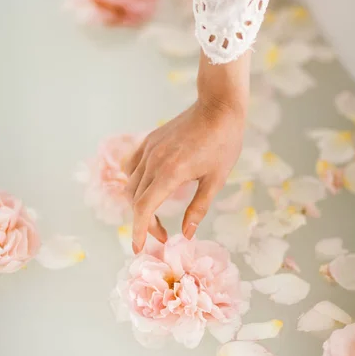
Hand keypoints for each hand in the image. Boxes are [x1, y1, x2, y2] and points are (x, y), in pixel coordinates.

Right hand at [126, 50, 250, 252]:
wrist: (218, 107)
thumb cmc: (223, 143)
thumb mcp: (216, 180)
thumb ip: (198, 208)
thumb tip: (186, 234)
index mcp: (170, 173)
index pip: (144, 209)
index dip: (139, 231)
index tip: (138, 248)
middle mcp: (153, 161)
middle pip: (136, 200)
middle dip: (145, 223)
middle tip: (162, 236)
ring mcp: (148, 149)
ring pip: (131, 184)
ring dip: (139, 204)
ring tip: (156, 215)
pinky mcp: (149, 141)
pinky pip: (132, 166)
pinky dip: (135, 182)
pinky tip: (149, 188)